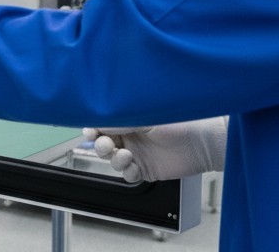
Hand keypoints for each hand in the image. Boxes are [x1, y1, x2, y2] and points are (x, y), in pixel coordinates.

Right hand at [82, 117, 227, 182]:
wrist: (202, 142)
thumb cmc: (179, 122)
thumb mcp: (144, 118)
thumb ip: (120, 122)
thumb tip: (98, 123)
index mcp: (128, 122)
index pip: (103, 126)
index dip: (93, 130)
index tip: (90, 132)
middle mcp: (131, 138)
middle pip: (103, 144)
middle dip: (100, 145)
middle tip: (106, 145)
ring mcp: (137, 154)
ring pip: (113, 161)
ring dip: (114, 159)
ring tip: (124, 155)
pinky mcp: (146, 170)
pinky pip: (128, 175)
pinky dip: (127, 172)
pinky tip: (133, 165)